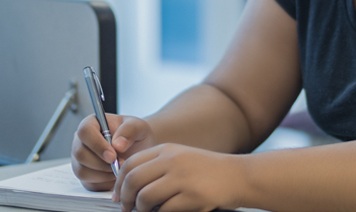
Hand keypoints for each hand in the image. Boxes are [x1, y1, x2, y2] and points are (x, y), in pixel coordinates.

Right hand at [72, 114, 156, 190]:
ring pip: (82, 171)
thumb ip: (129, 131)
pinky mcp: (84, 175)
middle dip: (101, 163)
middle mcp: (81, 141)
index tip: (113, 156)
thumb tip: (117, 145)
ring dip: (103, 175)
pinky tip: (115, 176)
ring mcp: (80, 159)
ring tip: (119, 169)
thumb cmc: (136, 134)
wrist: (139, 149)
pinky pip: (88, 184)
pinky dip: (104, 184)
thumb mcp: (138, 127)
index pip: (85, 132)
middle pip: (80, 154)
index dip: (97, 145)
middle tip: (120, 165)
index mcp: (92, 123)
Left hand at [114, 143, 243, 211]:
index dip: (119, 182)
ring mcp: (182, 178)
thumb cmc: (208, 170)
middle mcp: (172, 160)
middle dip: (125, 198)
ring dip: (140, 209)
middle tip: (126, 208)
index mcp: (167, 150)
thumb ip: (157, 165)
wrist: (237, 175)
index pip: (130, 163)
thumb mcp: (180, 158)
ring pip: (145, 197)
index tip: (118, 195)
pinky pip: (164, 210)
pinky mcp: (192, 196)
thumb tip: (130, 183)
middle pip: (133, 180)